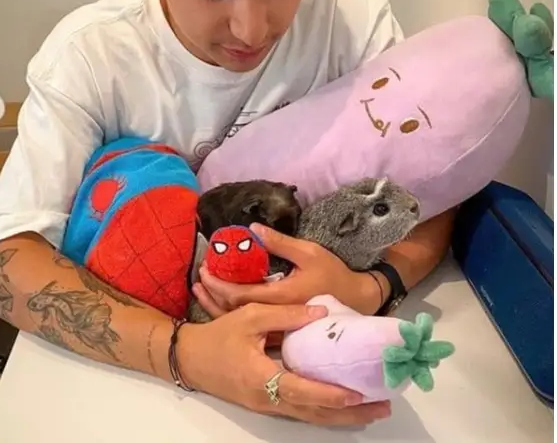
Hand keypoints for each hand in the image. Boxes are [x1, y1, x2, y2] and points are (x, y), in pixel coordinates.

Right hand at [176, 302, 390, 426]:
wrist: (190, 358)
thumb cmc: (218, 336)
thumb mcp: (250, 316)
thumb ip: (286, 315)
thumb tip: (321, 312)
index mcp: (263, 378)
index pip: (303, 390)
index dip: (330, 394)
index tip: (357, 393)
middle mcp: (269, 400)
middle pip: (315, 413)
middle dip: (350, 414)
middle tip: (381, 407)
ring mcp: (268, 406)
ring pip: (311, 416)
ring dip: (342, 416)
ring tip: (372, 410)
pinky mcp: (268, 404)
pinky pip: (302, 411)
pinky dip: (325, 410)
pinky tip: (342, 405)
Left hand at [196, 224, 382, 315]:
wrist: (355, 300)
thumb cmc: (333, 274)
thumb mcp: (309, 252)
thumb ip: (280, 242)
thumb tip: (253, 228)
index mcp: (282, 297)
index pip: (242, 295)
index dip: (220, 284)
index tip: (206, 270)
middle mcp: (276, 315)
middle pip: (235, 310)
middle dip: (214, 292)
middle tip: (200, 274)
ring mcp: (277, 325)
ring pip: (240, 320)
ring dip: (217, 304)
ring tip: (202, 288)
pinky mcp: (280, 328)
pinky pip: (250, 323)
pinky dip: (231, 311)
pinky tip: (221, 300)